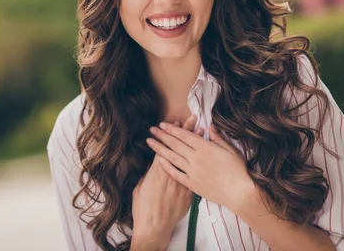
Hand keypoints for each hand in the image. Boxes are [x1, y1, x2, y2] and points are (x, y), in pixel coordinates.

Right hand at [131, 116, 204, 249]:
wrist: (155, 226)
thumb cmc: (143, 208)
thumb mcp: (140, 187)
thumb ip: (148, 172)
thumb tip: (154, 163)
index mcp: (157, 170)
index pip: (166, 145)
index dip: (170, 134)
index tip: (175, 122)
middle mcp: (171, 172)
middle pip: (180, 147)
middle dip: (185, 131)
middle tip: (192, 117)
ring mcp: (182, 180)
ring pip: (190, 156)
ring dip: (195, 142)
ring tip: (201, 127)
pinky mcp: (189, 189)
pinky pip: (197, 169)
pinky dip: (200, 159)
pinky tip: (203, 151)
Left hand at [146, 120, 253, 211]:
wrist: (239, 193)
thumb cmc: (237, 170)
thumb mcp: (230, 149)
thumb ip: (218, 137)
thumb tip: (209, 126)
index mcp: (205, 148)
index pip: (185, 136)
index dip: (172, 129)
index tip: (162, 124)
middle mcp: (196, 158)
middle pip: (175, 145)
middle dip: (162, 136)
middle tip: (152, 130)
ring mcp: (192, 172)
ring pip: (172, 157)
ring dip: (160, 149)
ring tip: (150, 142)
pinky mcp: (192, 184)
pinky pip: (176, 173)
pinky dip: (167, 166)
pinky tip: (159, 161)